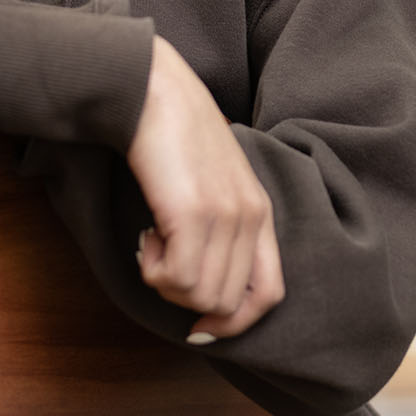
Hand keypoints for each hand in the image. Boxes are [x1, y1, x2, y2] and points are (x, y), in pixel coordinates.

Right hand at [127, 36, 283, 341]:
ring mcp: (225, 215)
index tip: (198, 324)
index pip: (269, 294)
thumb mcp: (214, 183)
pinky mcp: (192, 213)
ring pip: (198, 297)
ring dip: (165, 282)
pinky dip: (152, 269)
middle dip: (186, 299)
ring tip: (153, 242)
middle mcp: (250, 216)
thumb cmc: (173, 137)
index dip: (234, 322)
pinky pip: (175, 278)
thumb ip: (221, 226)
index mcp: (260, 211)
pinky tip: (147, 235)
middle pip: (226, 303)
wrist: (151, 91)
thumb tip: (200, 291)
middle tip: (161, 260)